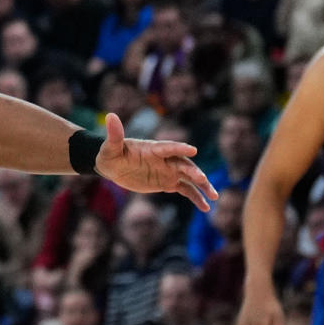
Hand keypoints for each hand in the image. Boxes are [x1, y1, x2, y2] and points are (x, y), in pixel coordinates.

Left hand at [93, 114, 219, 210]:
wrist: (113, 167)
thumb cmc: (110, 154)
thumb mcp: (109, 147)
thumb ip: (114, 135)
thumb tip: (110, 116)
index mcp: (153, 149)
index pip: (168, 147)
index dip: (179, 148)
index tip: (193, 150)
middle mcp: (165, 159)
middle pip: (183, 164)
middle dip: (194, 171)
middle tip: (202, 179)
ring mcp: (169, 171)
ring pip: (190, 178)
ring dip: (202, 186)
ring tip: (213, 196)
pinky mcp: (168, 182)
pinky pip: (186, 190)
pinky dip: (196, 198)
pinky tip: (206, 208)